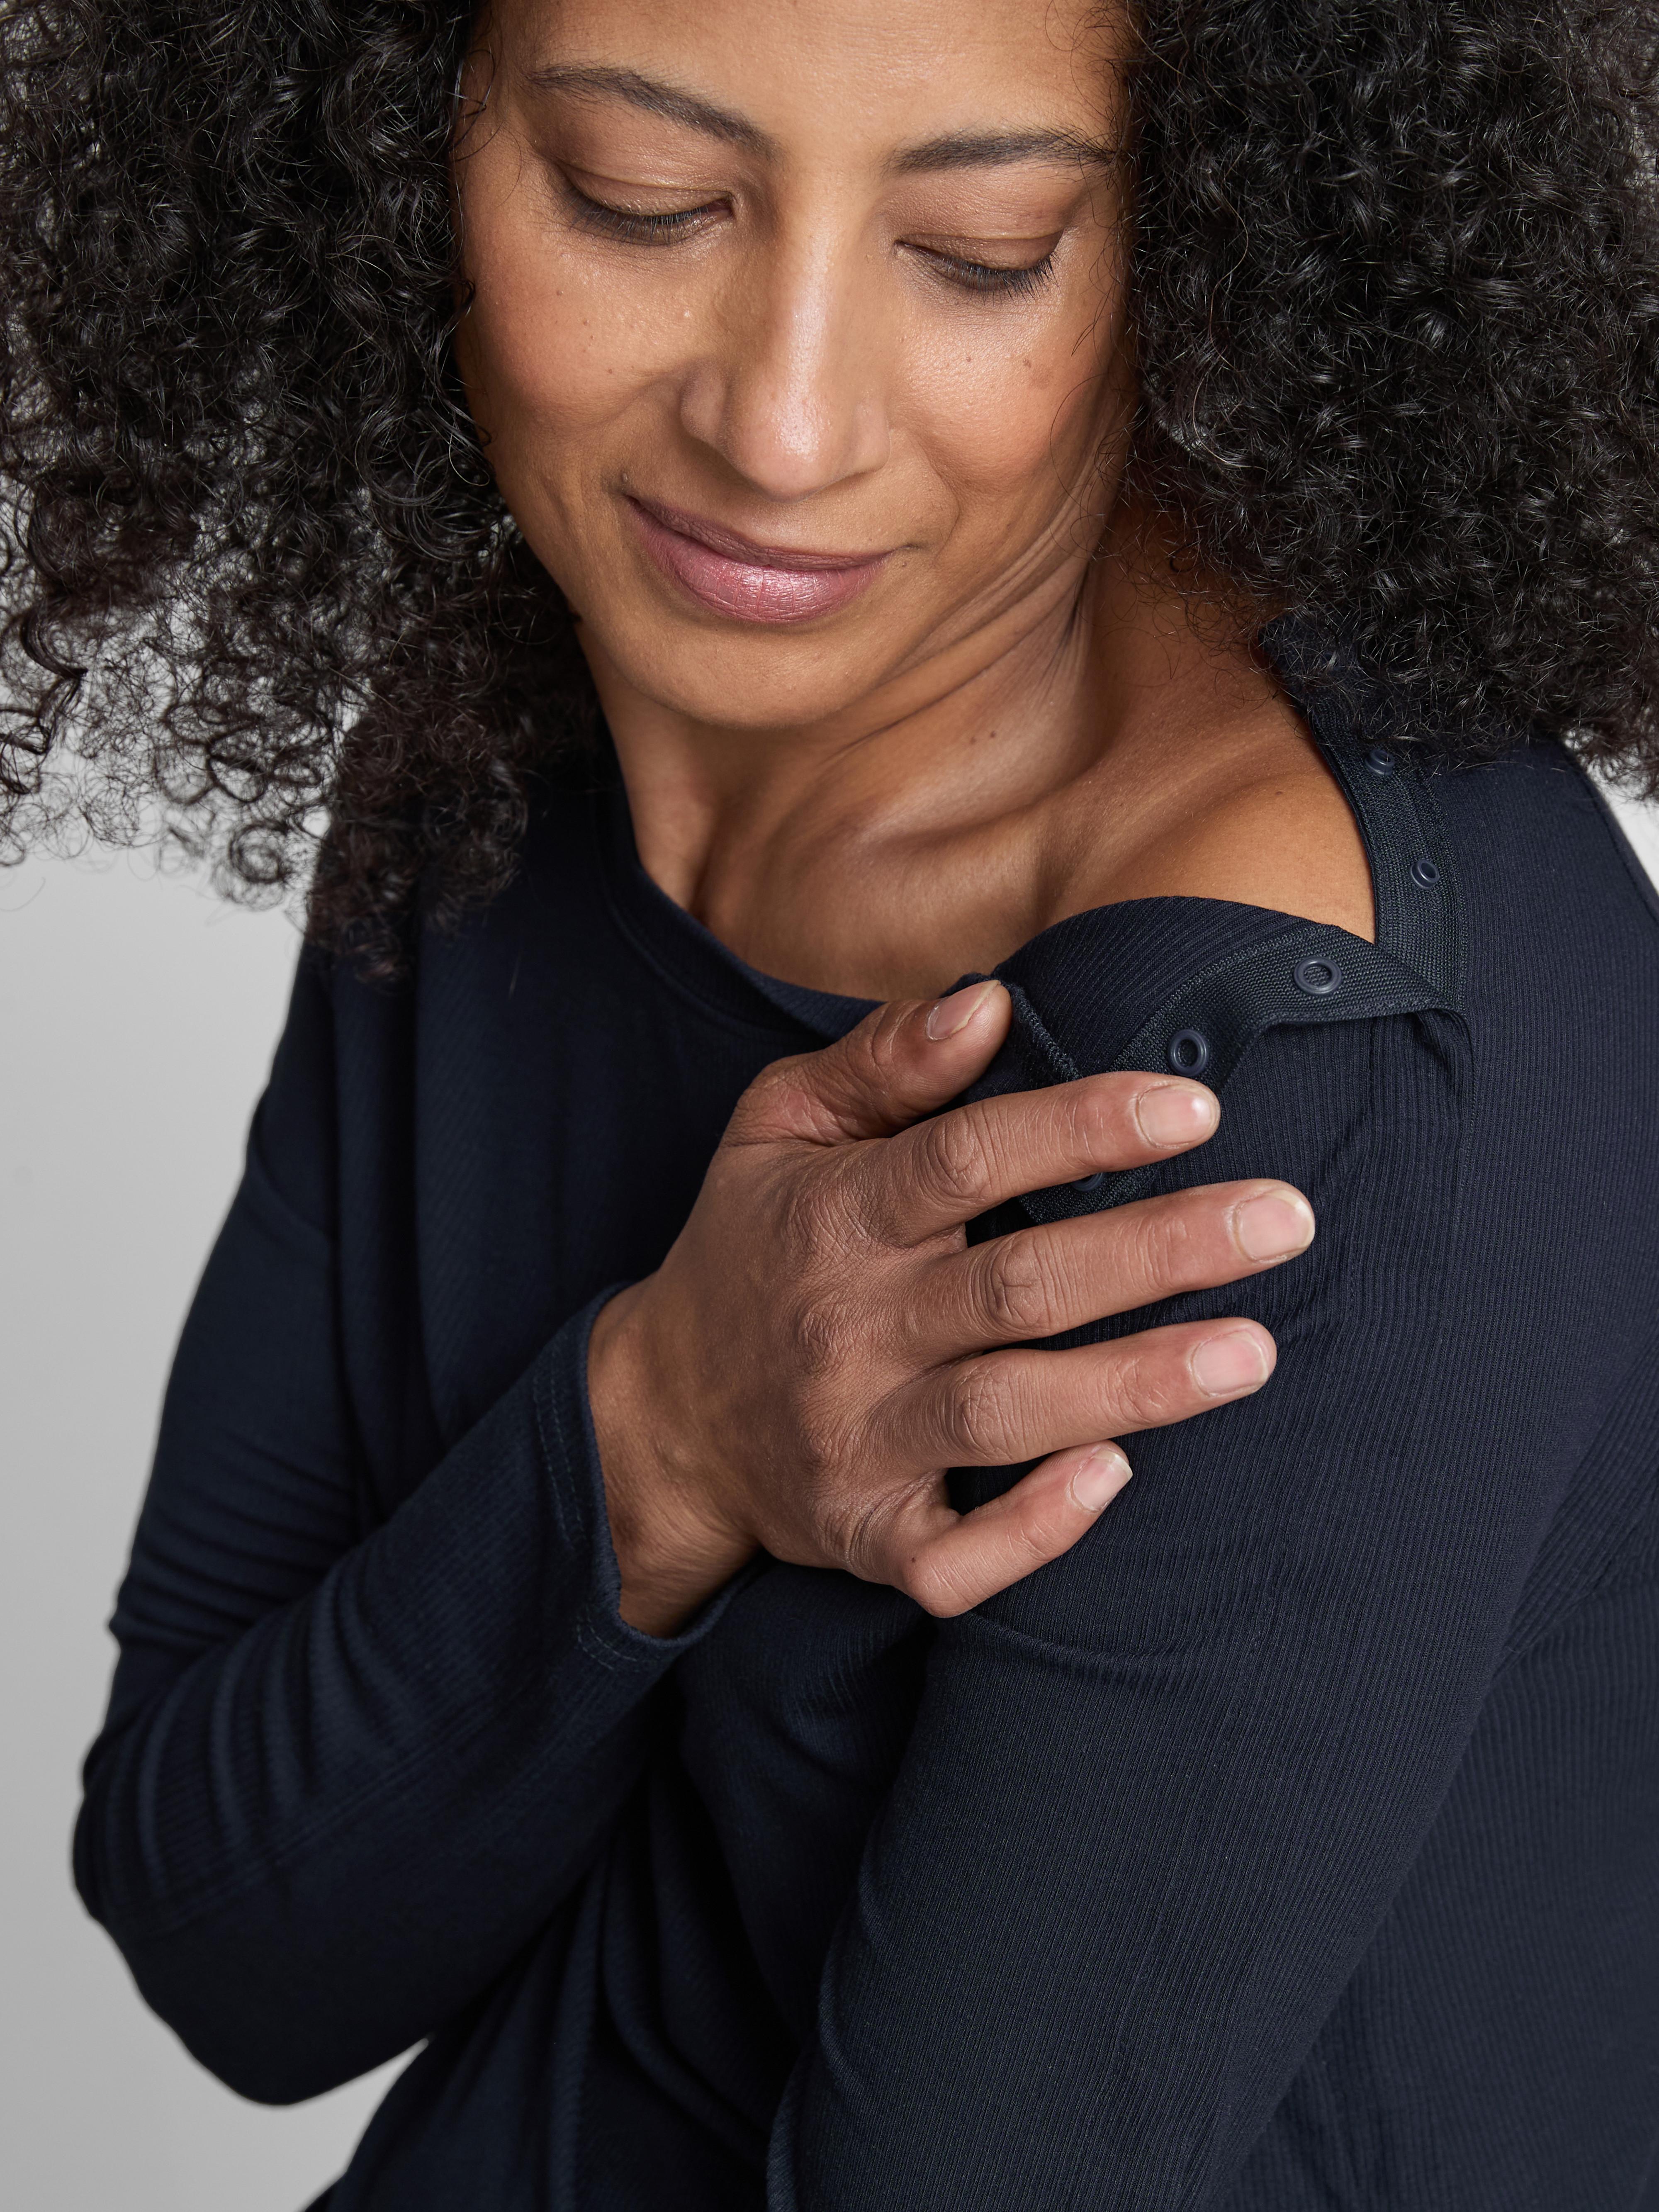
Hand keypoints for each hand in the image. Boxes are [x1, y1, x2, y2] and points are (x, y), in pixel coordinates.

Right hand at [588, 980, 1313, 1633]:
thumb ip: (880, 1061)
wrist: (663, 1417)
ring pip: (1003, 1415)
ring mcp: (857, 1441)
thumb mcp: (778, 1128)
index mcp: (832, 1218)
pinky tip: (1117, 1481)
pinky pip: (951, 1557)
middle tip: (1284, 1219)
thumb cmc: (754, 1246)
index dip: (1079, 1129)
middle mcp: (847, 1330)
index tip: (1195, 1108)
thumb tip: (990, 1006)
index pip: (963, 1161)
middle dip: (1154, 1252)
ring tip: (1256, 1350)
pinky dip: (1031, 1530)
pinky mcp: (867, 1536)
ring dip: (1134, 1387)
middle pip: (1014, 1286)